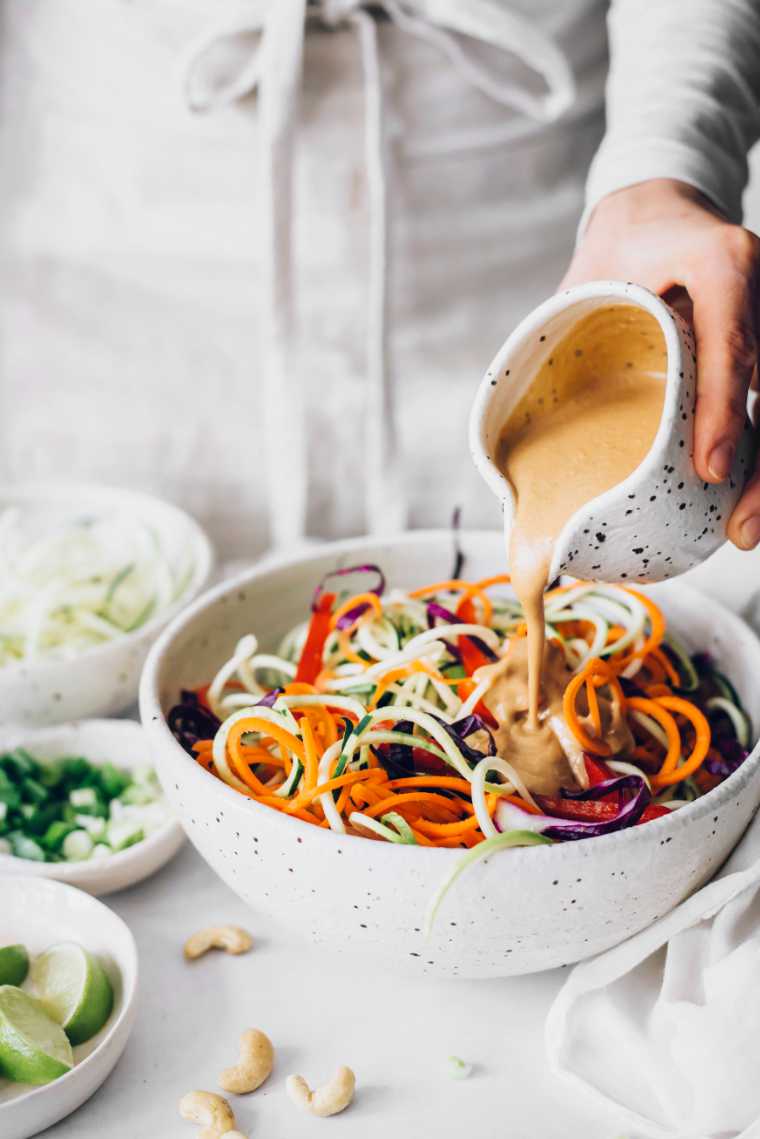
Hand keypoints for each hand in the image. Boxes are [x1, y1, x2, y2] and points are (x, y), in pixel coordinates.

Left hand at [561, 178, 759, 549]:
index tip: (710, 470)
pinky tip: (742, 500)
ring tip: (741, 530)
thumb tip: (519, 444)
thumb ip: (567, 344)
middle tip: (737, 529)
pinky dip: (757, 452)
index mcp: (720, 262)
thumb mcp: (585, 281)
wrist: (658, 213)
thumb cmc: (617, 250)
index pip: (732, 341)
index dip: (723, 410)